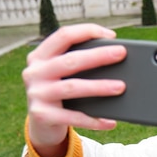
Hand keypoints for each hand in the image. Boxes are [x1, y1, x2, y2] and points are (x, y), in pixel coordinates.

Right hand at [22, 24, 126, 156]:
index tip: (111, 36)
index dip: (87, 31)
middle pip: (70, 61)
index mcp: (40, 56)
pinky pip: (73, 117)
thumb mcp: (61, 75)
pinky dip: (93, 120)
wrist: (41, 126)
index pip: (64, 35)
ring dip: (99, 87)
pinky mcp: (41, 115)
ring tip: (121, 87)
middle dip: (98, 56)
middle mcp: (34, 72)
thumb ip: (77, 63)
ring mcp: (36, 94)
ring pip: (72, 87)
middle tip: (121, 54)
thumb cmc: (59, 94)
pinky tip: (110, 122)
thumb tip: (114, 56)